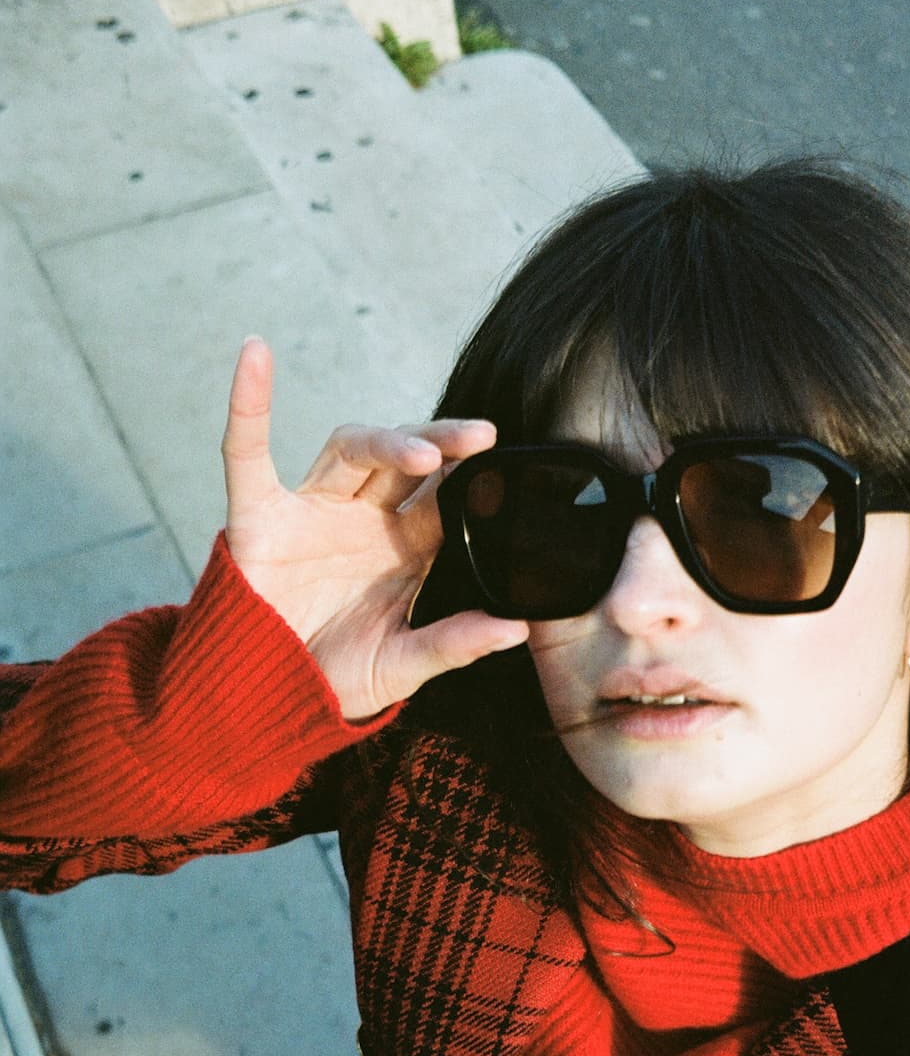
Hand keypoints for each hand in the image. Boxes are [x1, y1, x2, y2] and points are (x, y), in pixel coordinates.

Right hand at [221, 337, 529, 718]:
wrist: (263, 701)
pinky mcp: (257, 517)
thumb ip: (453, 644)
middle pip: (405, 459)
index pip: (445, 498)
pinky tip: (254, 354)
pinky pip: (246, 451)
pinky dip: (247, 402)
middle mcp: (361, 519)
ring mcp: (311, 511)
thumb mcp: (402, 666)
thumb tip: (517, 629)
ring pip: (350, 449)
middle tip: (483, 436)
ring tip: (424, 453)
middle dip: (442, 444)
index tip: (509, 467)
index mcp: (403, 548)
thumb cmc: (333, 679)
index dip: (473, 479)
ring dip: (386, 441)